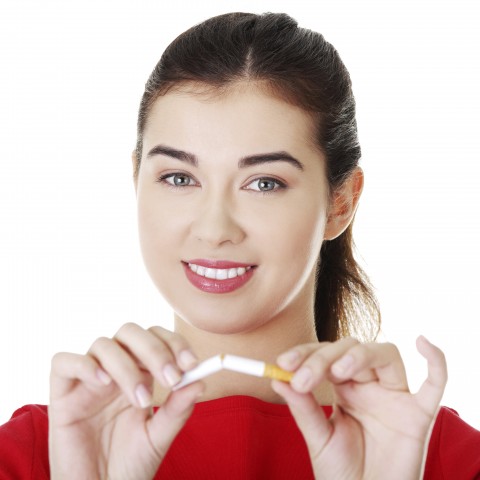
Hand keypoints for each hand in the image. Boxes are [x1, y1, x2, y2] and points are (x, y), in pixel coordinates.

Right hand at [49, 323, 203, 479]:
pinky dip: (84, 364)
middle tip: (171, 378)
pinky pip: (63, 362)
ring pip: (103, 344)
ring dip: (126, 367)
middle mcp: (115, 369)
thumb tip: (201, 381)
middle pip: (130, 332)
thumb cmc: (129, 465)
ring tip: (141, 401)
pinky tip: (103, 383)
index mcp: (140, 373)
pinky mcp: (61, 395)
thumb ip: (178, 409)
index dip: (174, 343)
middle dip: (155, 350)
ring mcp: (88, 380)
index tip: (192, 363)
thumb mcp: (159, 436)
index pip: (156, 338)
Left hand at [272, 336, 446, 479]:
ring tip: (337, 372)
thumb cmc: (343, 473)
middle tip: (302, 379)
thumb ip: (303, 408)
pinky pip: (435, 384)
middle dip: (324, 358)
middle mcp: (369, 386)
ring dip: (361, 355)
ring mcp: (395, 397)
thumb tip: (276, 377)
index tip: (282, 363)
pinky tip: (423, 343)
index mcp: (344, 388)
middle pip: (352, 349)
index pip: (326, 355)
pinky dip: (436, 361)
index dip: (306, 354)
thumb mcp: (318, 439)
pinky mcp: (419, 415)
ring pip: (385, 354)